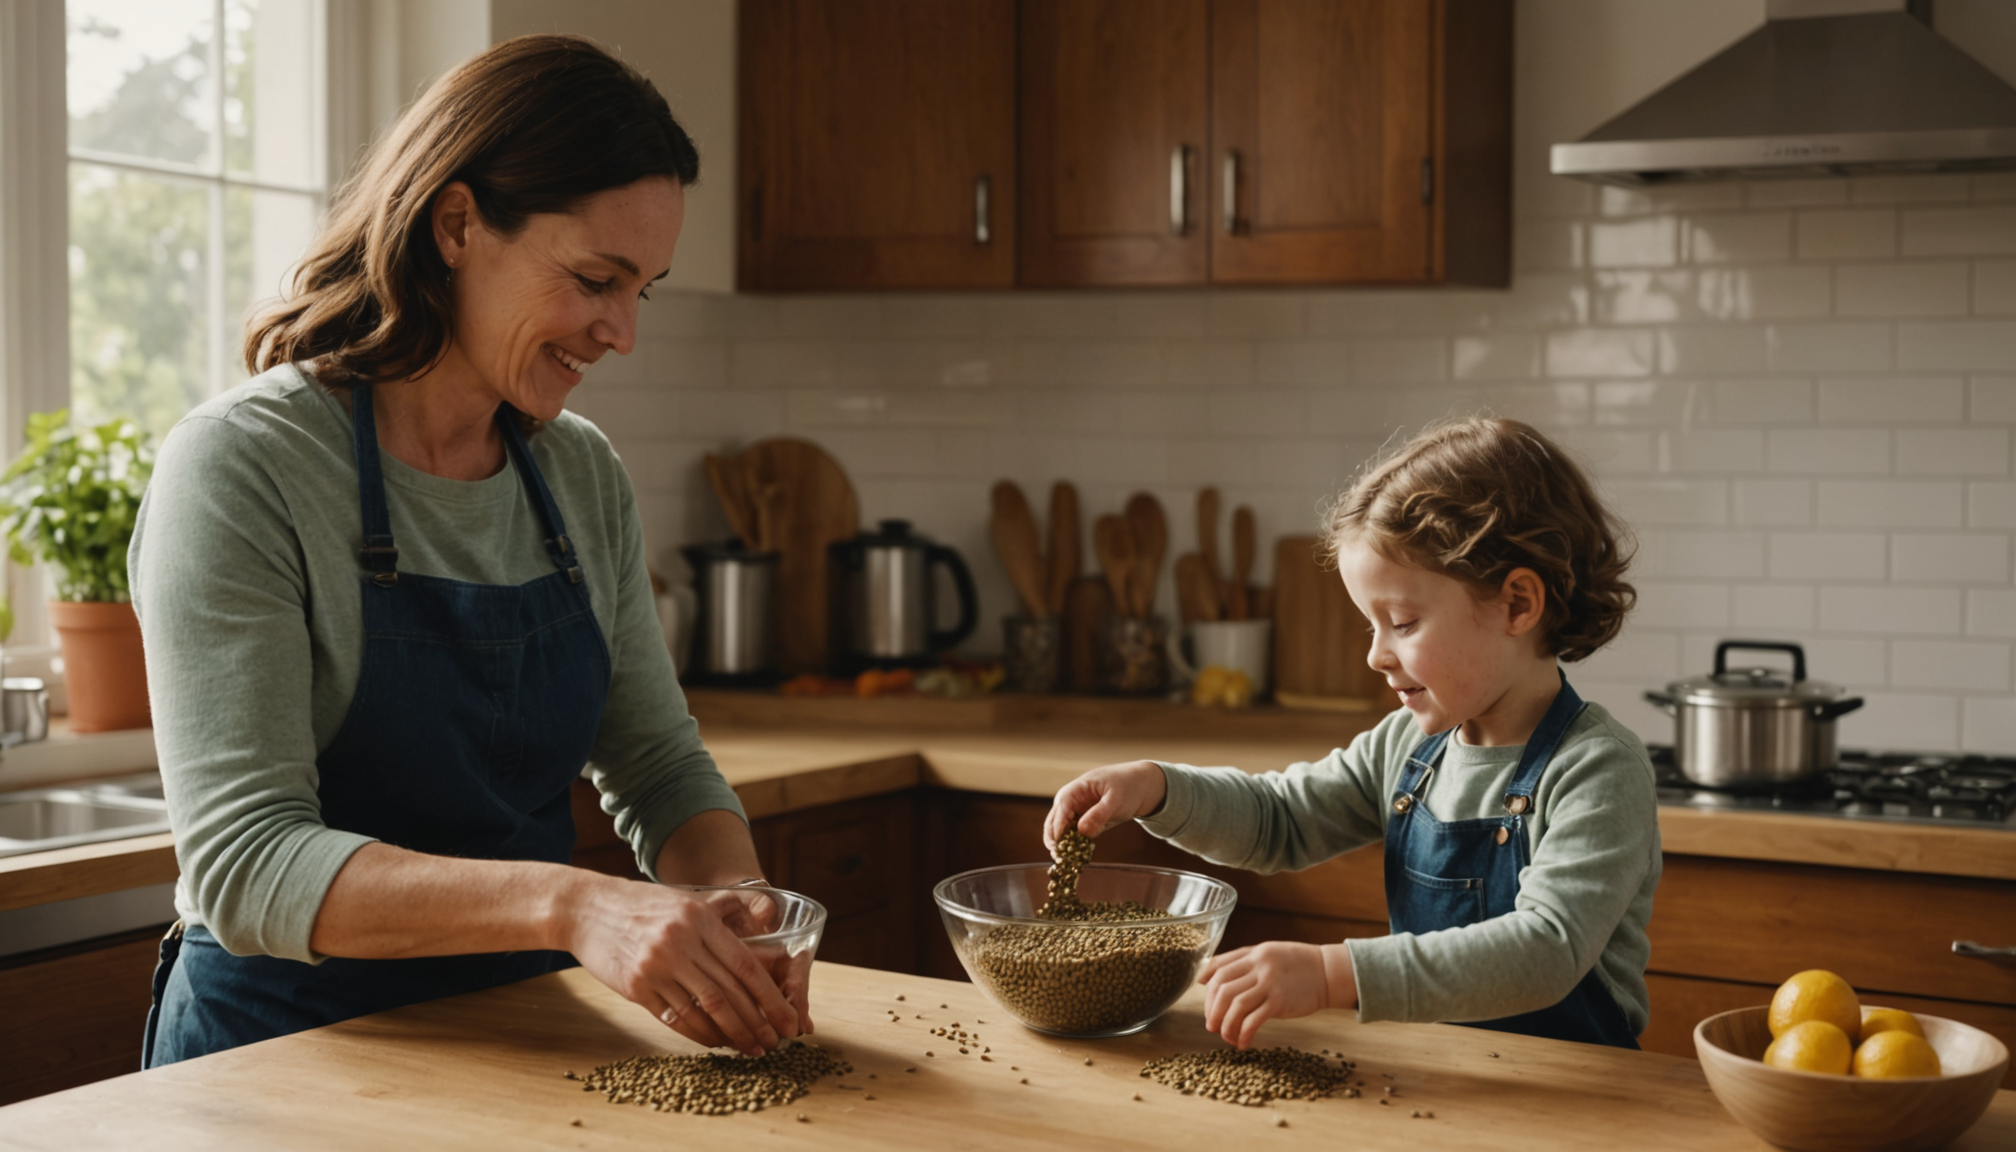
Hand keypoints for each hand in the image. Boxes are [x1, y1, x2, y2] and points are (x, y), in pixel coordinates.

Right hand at [564, 877, 801, 1055]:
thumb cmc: (644, 905)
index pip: (745, 965)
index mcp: (699, 919)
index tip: (788, 1018)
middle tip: (774, 1042)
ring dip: (732, 1033)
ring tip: (750, 1047)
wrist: (588, 909)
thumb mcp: (685, 900)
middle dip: (757, 1022)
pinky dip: (700, 1033)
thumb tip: (766, 937)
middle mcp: (681, 942)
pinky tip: (715, 1041)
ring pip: (705, 1009)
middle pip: (729, 992)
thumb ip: (723, 917)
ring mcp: (657, 966)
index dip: (771, 997)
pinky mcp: (636, 987)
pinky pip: (675, 1017)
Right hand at [1042, 760, 1168, 852]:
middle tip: (1061, 861)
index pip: (1059, 814)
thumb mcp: (1116, 798)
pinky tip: (1080, 858)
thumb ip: (1099, 813)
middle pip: (1052, 824)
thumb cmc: (1126, 786)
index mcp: (1072, 792)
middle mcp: (1068, 803)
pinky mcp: (1083, 823)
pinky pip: (1073, 837)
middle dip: (1054, 843)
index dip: (1057, 833)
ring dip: (1063, 847)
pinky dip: (1074, 847)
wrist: (1138, 784)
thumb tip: (1082, 831)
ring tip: (1069, 863)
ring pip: (1060, 833)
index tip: (1060, 851)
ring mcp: (1074, 813)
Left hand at [1200, 941, 1356, 1048]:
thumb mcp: (1267, 954)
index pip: (1218, 968)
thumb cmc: (1295, 965)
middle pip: (1222, 989)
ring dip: (1226, 1025)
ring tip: (1227, 1036)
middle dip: (1212, 1011)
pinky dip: (1243, 1033)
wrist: (1327, 972)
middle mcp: (1258, 966)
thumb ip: (1240, 962)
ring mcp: (1269, 984)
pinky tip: (1243, 1042)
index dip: (1206, 989)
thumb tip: (1205, 977)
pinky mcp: (1280, 1002)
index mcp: (1253, 953)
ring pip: (1235, 1006)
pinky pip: (1253, 1020)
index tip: (1206, 1005)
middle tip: (1212, 1026)